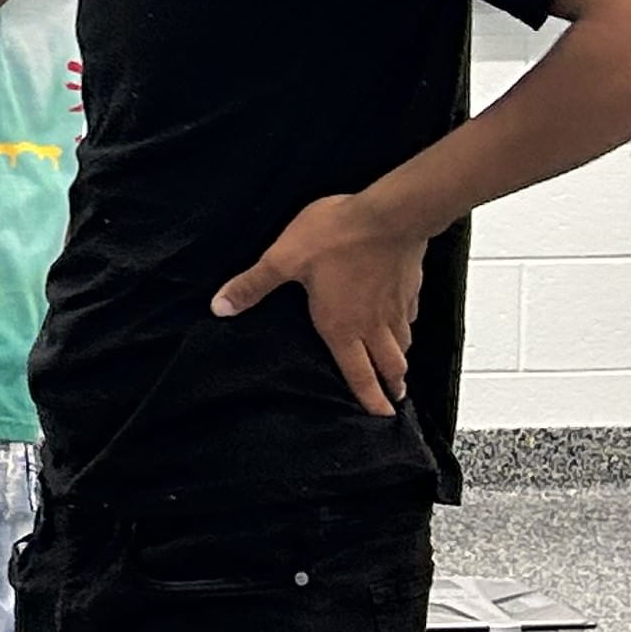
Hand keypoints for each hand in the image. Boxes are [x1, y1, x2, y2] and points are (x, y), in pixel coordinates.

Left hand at [213, 191, 424, 416]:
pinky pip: (409, 317)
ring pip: (402, 344)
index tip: (380, 418)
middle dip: (390, 387)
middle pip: (387, 365)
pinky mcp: (410, 287)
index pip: (357, 374)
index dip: (368, 399)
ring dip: (399, 362)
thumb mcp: (283, 259)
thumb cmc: (336, 236)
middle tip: (392, 403)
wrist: (390, 213)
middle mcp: (373, 324)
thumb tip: (220, 308)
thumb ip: (253, 285)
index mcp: (342, 327)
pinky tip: (402, 325)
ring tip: (397, 371)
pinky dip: (406, 329)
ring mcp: (395, 306)